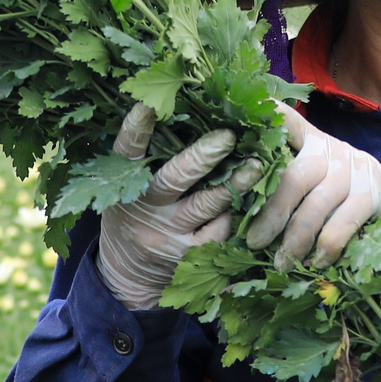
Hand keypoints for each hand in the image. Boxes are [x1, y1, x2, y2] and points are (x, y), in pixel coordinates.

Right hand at [94, 104, 254, 311]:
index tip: (148, 105)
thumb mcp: (126, 190)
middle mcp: (144, 210)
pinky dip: (232, 213)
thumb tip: (185, 112)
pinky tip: (247, 201)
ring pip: (206, 204)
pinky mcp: (189, 255)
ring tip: (256, 165)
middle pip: (174, 178)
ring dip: (234, 183)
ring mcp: (168, 235)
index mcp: (124, 186)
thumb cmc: (134, 216)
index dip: (135, 130)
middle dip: (204, 155)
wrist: (127, 275)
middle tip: (229, 135)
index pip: (126, 153)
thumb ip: (147, 161)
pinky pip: (218, 230)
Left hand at [243, 105, 380, 267]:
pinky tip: (315, 263)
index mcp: (312, 141)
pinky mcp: (372, 195)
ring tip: (280, 262)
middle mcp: (331, 151)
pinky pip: (341, 225)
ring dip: (294, 239)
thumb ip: (289, 175)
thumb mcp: (320, 171)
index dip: (267, 116)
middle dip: (271, 213)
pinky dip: (325, 248)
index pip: (287, 121)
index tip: (239, 119)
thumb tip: (243, 206)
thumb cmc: (344, 188)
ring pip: (315, 206)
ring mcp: (353, 171)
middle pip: (293, 177)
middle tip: (254, 241)